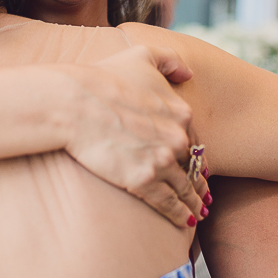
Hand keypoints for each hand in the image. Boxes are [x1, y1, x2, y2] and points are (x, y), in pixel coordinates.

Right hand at [61, 45, 209, 227]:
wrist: (74, 102)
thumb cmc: (103, 77)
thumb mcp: (141, 55)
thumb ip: (169, 60)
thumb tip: (188, 72)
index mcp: (181, 112)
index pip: (194, 141)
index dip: (195, 156)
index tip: (197, 167)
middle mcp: (177, 138)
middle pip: (193, 167)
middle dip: (198, 182)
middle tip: (203, 196)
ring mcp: (161, 161)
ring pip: (184, 188)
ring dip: (193, 203)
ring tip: (196, 214)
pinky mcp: (142, 181)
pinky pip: (168, 203)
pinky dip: (179, 215)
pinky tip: (184, 222)